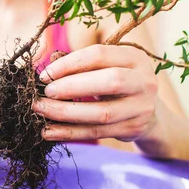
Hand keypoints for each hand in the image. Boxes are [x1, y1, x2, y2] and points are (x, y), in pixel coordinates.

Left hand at [33, 44, 158, 143]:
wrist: (145, 112)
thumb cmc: (116, 82)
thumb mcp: (106, 67)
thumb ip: (80, 64)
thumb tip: (47, 65)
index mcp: (135, 57)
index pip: (99, 55)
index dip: (69, 63)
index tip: (46, 74)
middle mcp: (144, 81)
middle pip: (109, 82)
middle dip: (71, 87)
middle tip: (46, 93)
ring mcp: (142, 107)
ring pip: (102, 113)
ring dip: (67, 112)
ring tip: (42, 111)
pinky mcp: (133, 129)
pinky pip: (97, 132)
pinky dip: (70, 133)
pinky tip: (49, 132)